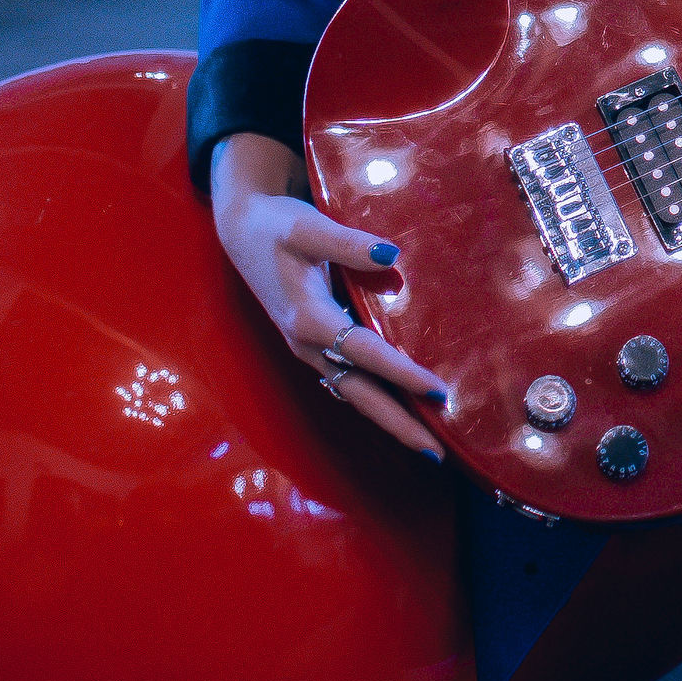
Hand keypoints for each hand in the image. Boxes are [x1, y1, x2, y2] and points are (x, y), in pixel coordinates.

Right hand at [209, 132, 448, 456]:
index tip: (438, 392)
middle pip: (359, 394)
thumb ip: (348, 244)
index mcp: (308, 319)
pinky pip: (349, 379)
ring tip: (427, 440)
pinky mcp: (315, 344)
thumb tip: (391, 254)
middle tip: (436, 453)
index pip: (366, 354)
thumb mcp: (308, 227)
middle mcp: (309, 344)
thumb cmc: (277, 226)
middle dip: (397, 424)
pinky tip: (401, 406)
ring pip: (354, 392)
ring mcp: (310, 348)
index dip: (402, 374)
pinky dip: (376, 397)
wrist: (243, 231)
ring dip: (389, 417)